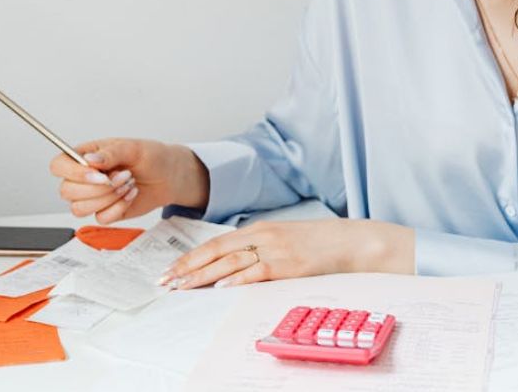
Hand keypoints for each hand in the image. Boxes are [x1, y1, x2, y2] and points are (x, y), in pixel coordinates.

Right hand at [49, 138, 208, 223]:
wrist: (168, 177)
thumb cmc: (151, 157)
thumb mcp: (133, 148)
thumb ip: (111, 153)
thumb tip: (90, 160)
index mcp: (85, 156)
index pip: (59, 165)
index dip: (73, 173)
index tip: (99, 174)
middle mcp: (84, 177)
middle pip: (66, 191)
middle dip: (98, 188)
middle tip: (122, 176)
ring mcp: (93, 196)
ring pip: (79, 208)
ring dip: (107, 198)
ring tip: (127, 184)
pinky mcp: (105, 211)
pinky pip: (100, 218)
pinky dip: (118, 208)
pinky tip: (130, 196)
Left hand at [159, 219, 414, 288]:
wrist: (351, 241)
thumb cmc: (317, 243)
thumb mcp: (283, 239)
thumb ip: (258, 247)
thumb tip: (232, 265)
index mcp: (258, 229)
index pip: (215, 243)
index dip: (191, 257)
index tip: (171, 271)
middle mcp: (262, 236)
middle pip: (216, 252)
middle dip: (187, 268)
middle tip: (166, 282)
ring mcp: (275, 249)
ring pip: (230, 263)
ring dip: (203, 276)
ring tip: (182, 287)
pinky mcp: (289, 264)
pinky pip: (257, 272)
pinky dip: (236, 281)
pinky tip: (220, 288)